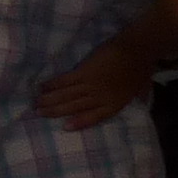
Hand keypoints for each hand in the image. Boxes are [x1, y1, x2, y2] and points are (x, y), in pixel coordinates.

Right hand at [36, 32, 152, 129]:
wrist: (137, 50)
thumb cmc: (141, 68)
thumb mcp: (140, 89)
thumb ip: (133, 97)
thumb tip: (138, 102)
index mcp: (115, 104)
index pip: (93, 117)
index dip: (78, 122)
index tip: (64, 127)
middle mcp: (100, 98)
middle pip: (74, 107)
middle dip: (55, 111)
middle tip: (38, 113)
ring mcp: (91, 85)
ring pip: (66, 95)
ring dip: (49, 100)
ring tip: (36, 103)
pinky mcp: (84, 72)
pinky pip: (65, 80)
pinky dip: (52, 84)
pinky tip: (42, 86)